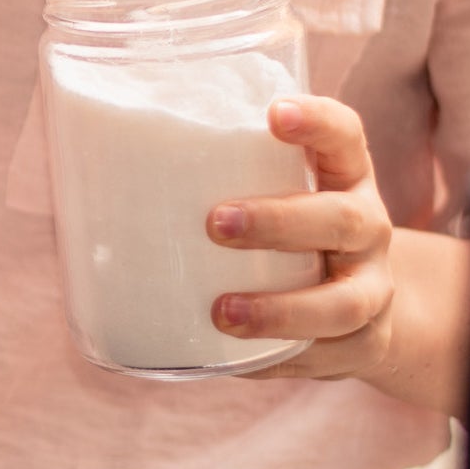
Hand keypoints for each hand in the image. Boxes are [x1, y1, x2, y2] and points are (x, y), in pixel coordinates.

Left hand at [207, 96, 395, 380]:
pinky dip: (279, 356)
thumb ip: (212, 181)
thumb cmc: (288, 237)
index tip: (275, 112)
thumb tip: (98, 176)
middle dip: (279, 222)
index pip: (344, 136)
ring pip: (343, 302)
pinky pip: (326, 356)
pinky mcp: (362, 345)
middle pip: (343, 219)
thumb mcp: (270, 196)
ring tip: (222, 311)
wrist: (362, 308)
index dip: (317, 122)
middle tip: (215, 222)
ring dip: (281, 309)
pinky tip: (235, 353)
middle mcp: (367, 228)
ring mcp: (371, 289)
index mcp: (343, 179)